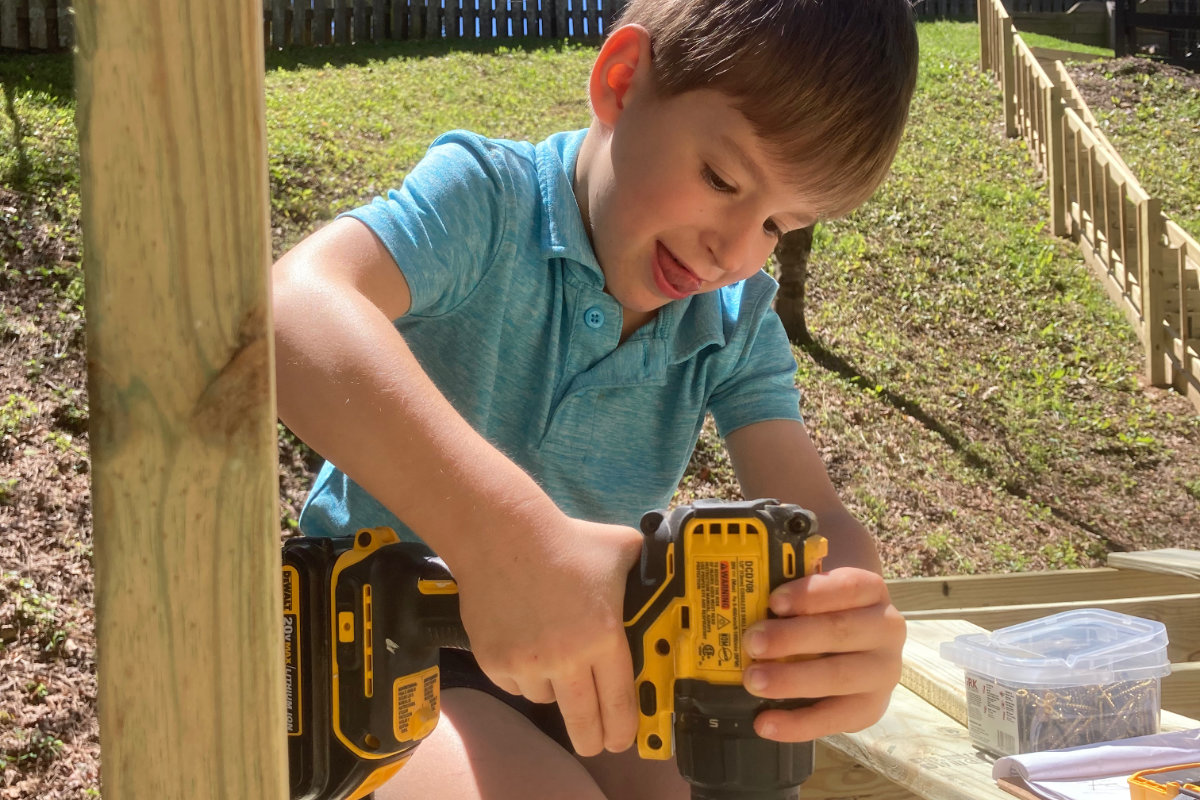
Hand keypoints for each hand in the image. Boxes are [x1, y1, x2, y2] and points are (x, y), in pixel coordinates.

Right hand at [452, 514, 643, 756]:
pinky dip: (522, 676)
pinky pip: (515, 685)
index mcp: (603, 636)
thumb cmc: (564, 541)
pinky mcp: (495, 662)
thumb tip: (667, 571)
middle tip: (595, 741)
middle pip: (584, 723)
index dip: (624, 730)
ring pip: (547, 699)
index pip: (619, 703)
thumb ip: (646, 568)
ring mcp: (527, 664)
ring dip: (555, 691)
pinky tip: (526, 647)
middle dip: (593, 739)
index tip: (624, 740)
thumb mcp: (622, 549)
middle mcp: (566, 658)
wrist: (502, 535)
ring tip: (554, 663)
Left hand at [740, 567, 904, 740]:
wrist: (860, 653)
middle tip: (752, 643)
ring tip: (753, 681)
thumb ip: (792, 598)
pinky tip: (765, 722)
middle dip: (791, 638)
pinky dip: (796, 723)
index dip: (809, 594)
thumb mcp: (817, 598)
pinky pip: (833, 718)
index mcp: (871, 592)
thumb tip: (744, 600)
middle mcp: (886, 629)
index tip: (773, 602)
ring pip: (838, 676)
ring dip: (791, 679)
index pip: (847, 587)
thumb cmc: (827, 616)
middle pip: (839, 631)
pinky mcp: (871, 709)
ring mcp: (883, 672)